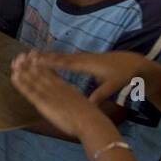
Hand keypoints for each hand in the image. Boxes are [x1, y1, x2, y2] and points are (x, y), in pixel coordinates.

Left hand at [9, 52, 109, 139]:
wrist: (90, 121)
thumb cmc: (90, 116)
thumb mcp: (81, 103)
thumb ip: (74, 99)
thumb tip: (74, 102)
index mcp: (65, 87)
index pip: (51, 73)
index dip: (41, 65)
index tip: (33, 57)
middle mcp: (56, 87)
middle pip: (40, 73)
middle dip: (29, 64)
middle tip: (20, 56)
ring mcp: (49, 94)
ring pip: (33, 79)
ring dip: (22, 70)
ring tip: (14, 62)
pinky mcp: (44, 102)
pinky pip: (30, 91)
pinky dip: (21, 83)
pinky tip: (14, 76)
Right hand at [21, 50, 148, 104]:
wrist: (134, 62)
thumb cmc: (123, 74)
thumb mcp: (113, 85)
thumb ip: (101, 94)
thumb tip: (91, 105)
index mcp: (88, 65)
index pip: (65, 63)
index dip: (50, 62)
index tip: (35, 62)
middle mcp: (83, 58)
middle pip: (59, 57)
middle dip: (43, 57)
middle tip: (26, 56)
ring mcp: (83, 57)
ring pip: (61, 56)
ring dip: (46, 56)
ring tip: (31, 55)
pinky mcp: (84, 58)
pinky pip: (65, 57)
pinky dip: (54, 57)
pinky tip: (47, 58)